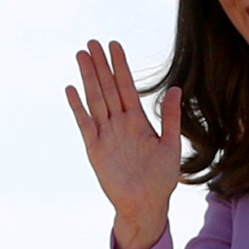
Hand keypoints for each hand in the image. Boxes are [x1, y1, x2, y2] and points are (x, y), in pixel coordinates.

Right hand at [63, 38, 182, 248]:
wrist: (146, 205)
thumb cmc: (161, 179)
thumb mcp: (171, 145)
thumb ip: (171, 117)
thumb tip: (176, 88)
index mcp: (138, 121)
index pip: (127, 87)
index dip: (120, 66)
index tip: (114, 45)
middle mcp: (120, 124)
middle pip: (108, 88)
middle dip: (101, 65)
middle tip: (92, 42)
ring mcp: (106, 135)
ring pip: (96, 100)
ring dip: (88, 78)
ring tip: (81, 56)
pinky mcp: (95, 149)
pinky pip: (85, 124)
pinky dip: (78, 107)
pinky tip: (72, 89)